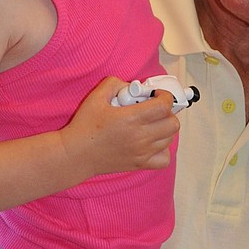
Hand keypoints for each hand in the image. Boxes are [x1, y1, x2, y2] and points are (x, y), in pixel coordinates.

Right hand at [61, 77, 179, 177]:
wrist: (76, 154)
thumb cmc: (84, 126)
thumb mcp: (96, 97)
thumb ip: (116, 83)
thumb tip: (132, 86)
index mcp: (131, 118)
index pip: (165, 106)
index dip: (165, 96)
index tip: (156, 95)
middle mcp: (140, 137)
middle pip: (173, 123)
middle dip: (167, 112)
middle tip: (154, 109)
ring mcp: (142, 152)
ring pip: (170, 139)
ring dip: (165, 128)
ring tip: (151, 124)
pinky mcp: (140, 164)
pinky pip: (165, 158)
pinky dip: (163, 150)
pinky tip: (152, 143)